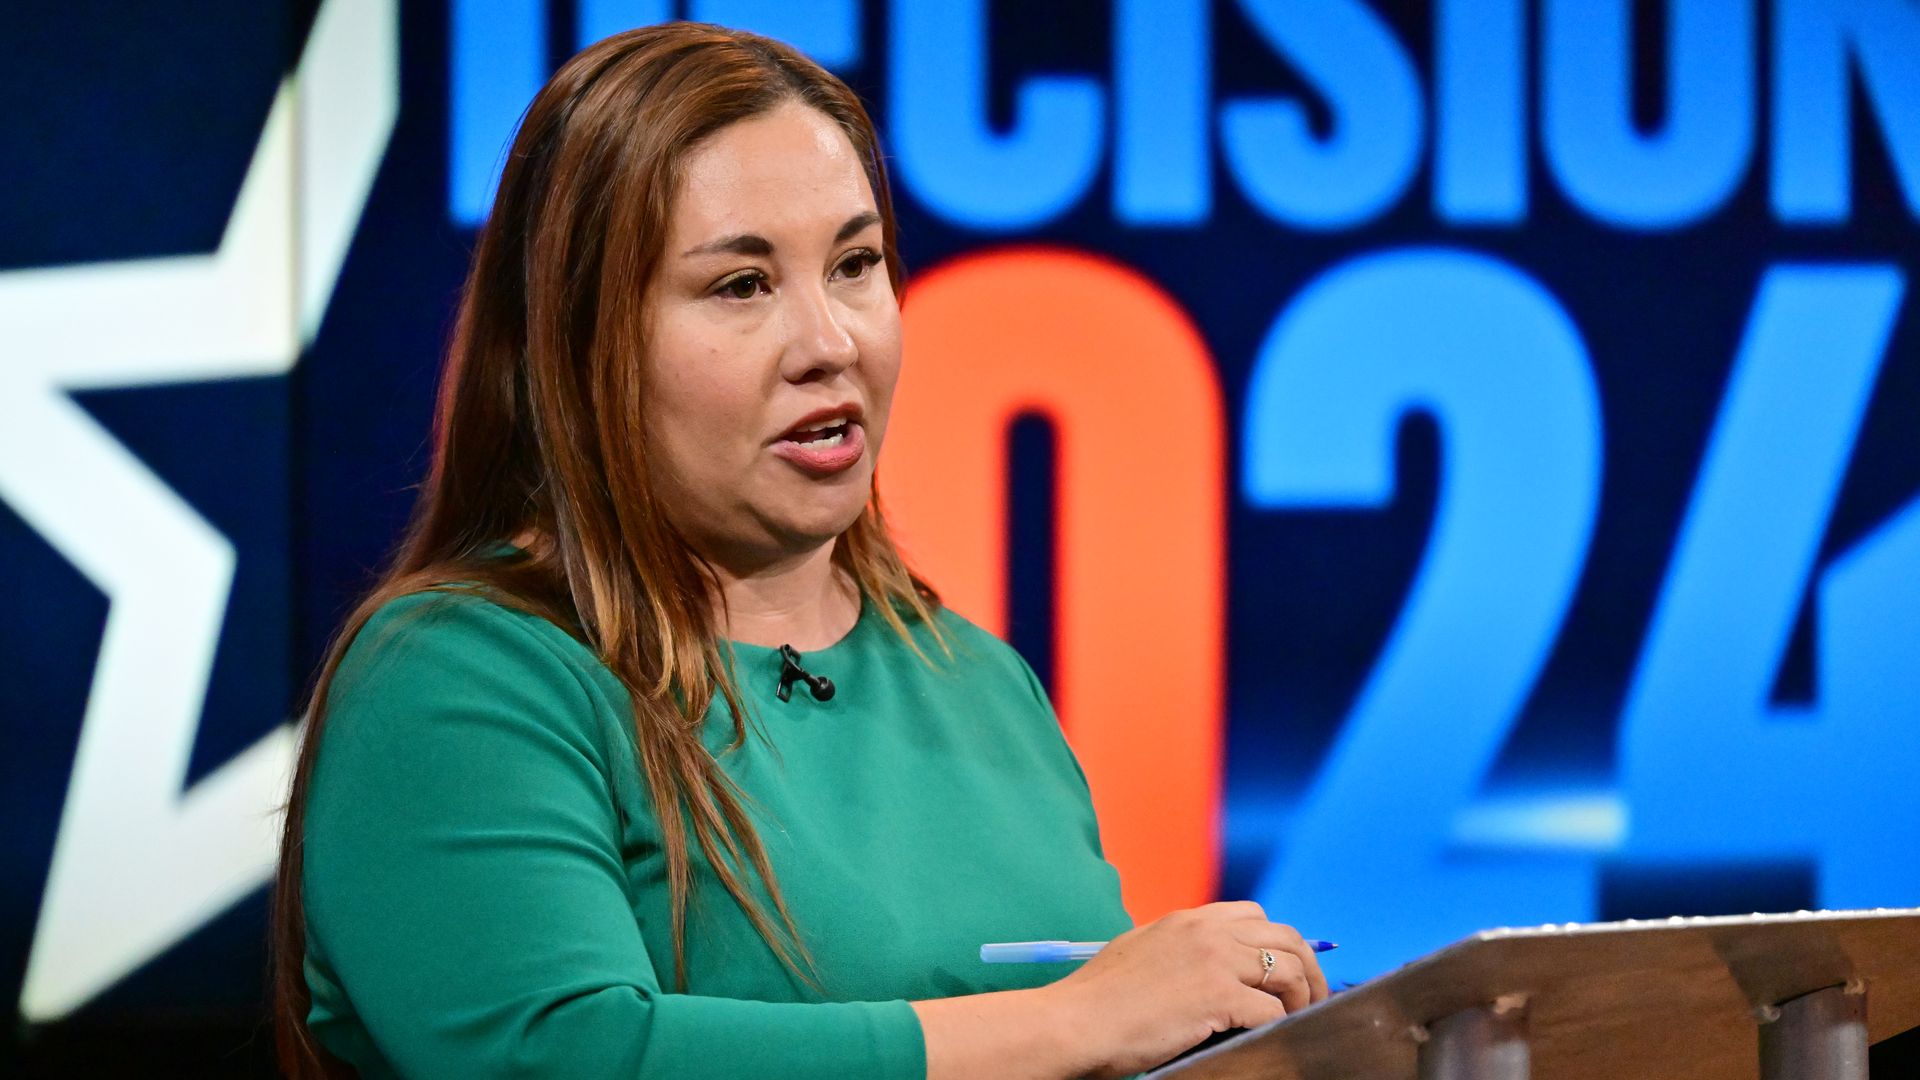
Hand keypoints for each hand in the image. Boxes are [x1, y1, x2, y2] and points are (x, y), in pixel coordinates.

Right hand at [1040, 901, 1329, 1078]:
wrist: (1075, 1022)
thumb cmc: (1097, 1001)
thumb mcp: (1139, 953)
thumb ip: (1177, 950)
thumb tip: (1207, 969)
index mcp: (1187, 920)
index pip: (1255, 917)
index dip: (1280, 944)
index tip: (1289, 972)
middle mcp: (1206, 931)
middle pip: (1285, 938)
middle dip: (1308, 969)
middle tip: (1312, 999)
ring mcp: (1215, 961)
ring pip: (1289, 971)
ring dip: (1303, 999)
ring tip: (1300, 1020)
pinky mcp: (1218, 995)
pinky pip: (1272, 1010)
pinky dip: (1280, 1025)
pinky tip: (1274, 1036)